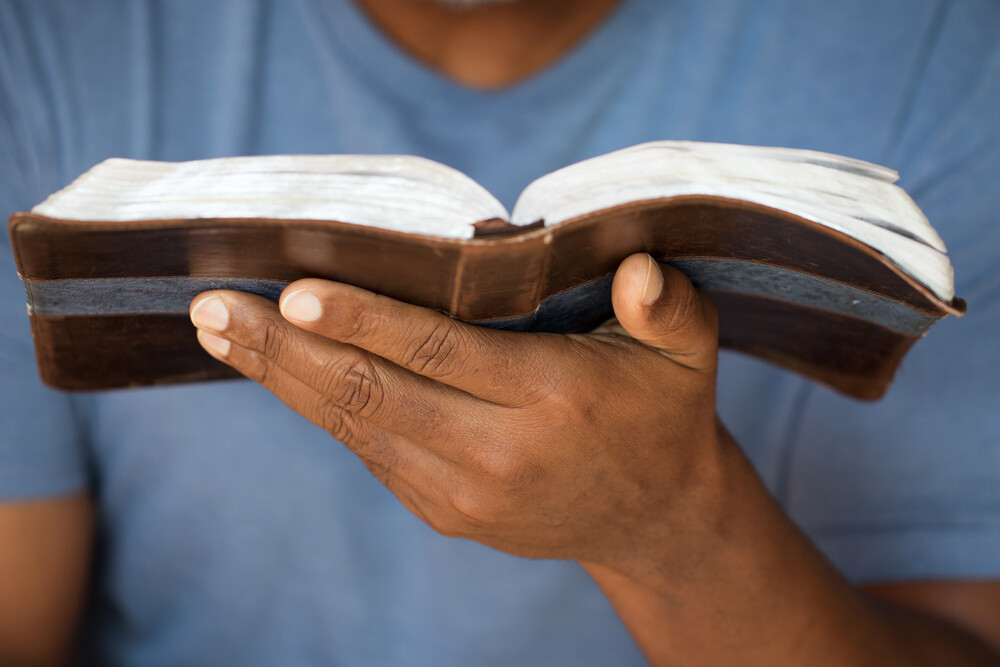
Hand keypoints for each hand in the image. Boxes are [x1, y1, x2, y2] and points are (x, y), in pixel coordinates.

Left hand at [189, 254, 723, 576]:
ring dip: (282, 378)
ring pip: (356, 427)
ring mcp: (465, 494)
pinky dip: (319, 408)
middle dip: (285, 349)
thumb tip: (634, 268)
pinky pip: (370, 452)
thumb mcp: (687, 353)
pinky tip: (278, 371)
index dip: (367, 320)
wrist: (653, 518)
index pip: (443, 354)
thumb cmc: (661, 413)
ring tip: (218, 333)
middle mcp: (499, 455)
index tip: (294, 291)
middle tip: (213, 306)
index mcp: (552, 401)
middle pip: (375, 394)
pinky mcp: (445, 511)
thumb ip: (666, 307)